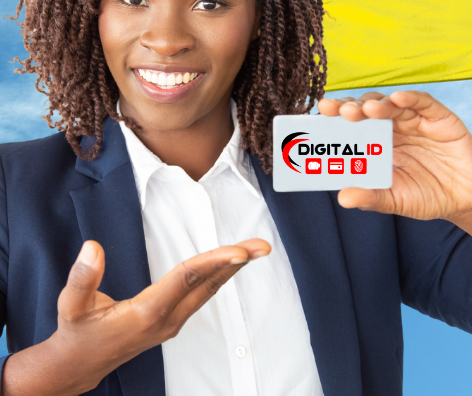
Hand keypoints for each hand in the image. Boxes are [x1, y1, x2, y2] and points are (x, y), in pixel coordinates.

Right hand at [1, 238, 269, 395]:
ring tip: (255, 248)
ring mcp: (172, 322)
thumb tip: (92, 248)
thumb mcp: (70, 306)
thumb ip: (81, 278)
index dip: (214, 262)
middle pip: (207, 283)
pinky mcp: (173, 320)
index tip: (240, 251)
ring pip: (209, 289)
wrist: (80, 364)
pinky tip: (231, 263)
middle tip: (263, 245)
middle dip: (237, 262)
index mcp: (146, 313)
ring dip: (232, 267)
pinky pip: (202, 293)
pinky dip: (219, 275)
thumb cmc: (78, 332)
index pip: (187, 279)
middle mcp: (166, 318)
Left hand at [318, 91, 471, 222]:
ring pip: (393, 105)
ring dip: (378, 104)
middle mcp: (395, 128)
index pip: (354, 125)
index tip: (319, 116)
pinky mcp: (441, 119)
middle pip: (369, 110)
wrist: (467, 199)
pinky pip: (425, 104)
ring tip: (365, 109)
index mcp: (380, 144)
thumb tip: (343, 197)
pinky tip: (398, 99)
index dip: (337, 118)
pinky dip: (411, 99)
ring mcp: (418, 121)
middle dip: (351, 108)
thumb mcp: (397, 200)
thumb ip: (373, 197)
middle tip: (336, 110)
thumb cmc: (429, 196)